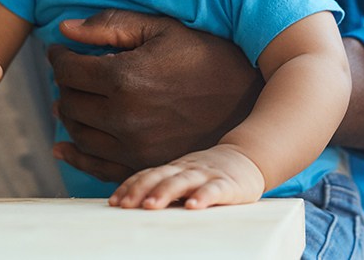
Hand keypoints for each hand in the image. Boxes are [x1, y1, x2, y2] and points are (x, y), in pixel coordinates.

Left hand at [48, 10, 262, 182]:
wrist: (249, 100)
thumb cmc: (206, 57)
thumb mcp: (162, 29)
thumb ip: (110, 26)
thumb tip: (64, 30)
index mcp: (124, 77)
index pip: (68, 69)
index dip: (59, 57)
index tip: (60, 50)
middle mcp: (123, 116)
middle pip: (69, 101)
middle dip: (65, 84)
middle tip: (71, 72)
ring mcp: (133, 146)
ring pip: (78, 133)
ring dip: (70, 114)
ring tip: (75, 99)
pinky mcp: (143, 165)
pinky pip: (95, 166)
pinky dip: (75, 155)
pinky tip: (64, 147)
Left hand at [109, 144, 264, 209]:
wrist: (248, 157)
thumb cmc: (209, 173)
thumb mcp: (184, 175)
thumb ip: (163, 185)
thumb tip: (132, 201)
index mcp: (174, 169)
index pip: (147, 175)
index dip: (130, 187)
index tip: (114, 202)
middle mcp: (186, 169)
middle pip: (159, 176)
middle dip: (140, 190)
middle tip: (125, 205)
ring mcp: (206, 175)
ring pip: (182, 181)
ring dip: (164, 192)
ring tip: (151, 206)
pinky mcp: (227, 184)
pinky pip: (213, 190)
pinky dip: (202, 197)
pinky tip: (192, 206)